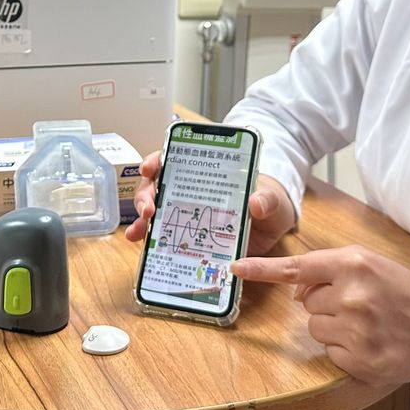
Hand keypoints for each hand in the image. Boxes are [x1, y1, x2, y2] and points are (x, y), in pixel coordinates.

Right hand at [123, 151, 296, 254]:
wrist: (273, 227)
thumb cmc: (269, 202)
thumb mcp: (271, 197)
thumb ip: (266, 199)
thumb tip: (255, 203)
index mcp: (205, 173)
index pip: (173, 159)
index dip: (156, 161)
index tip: (149, 169)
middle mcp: (190, 190)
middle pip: (157, 187)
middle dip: (145, 196)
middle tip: (148, 209)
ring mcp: (187, 214)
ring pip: (155, 212)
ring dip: (141, 221)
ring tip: (136, 233)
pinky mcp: (189, 237)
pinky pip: (165, 238)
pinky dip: (151, 243)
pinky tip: (143, 249)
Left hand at [231, 246, 409, 389]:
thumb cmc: (405, 294)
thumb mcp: (371, 265)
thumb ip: (331, 269)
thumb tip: (297, 289)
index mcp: (355, 264)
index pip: (298, 267)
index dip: (262, 269)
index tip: (235, 268)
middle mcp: (352, 294)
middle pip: (307, 302)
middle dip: (326, 303)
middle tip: (360, 305)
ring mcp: (356, 330)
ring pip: (315, 328)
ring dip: (333, 327)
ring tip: (366, 324)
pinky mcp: (360, 360)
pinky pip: (329, 352)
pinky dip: (344, 350)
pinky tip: (369, 342)